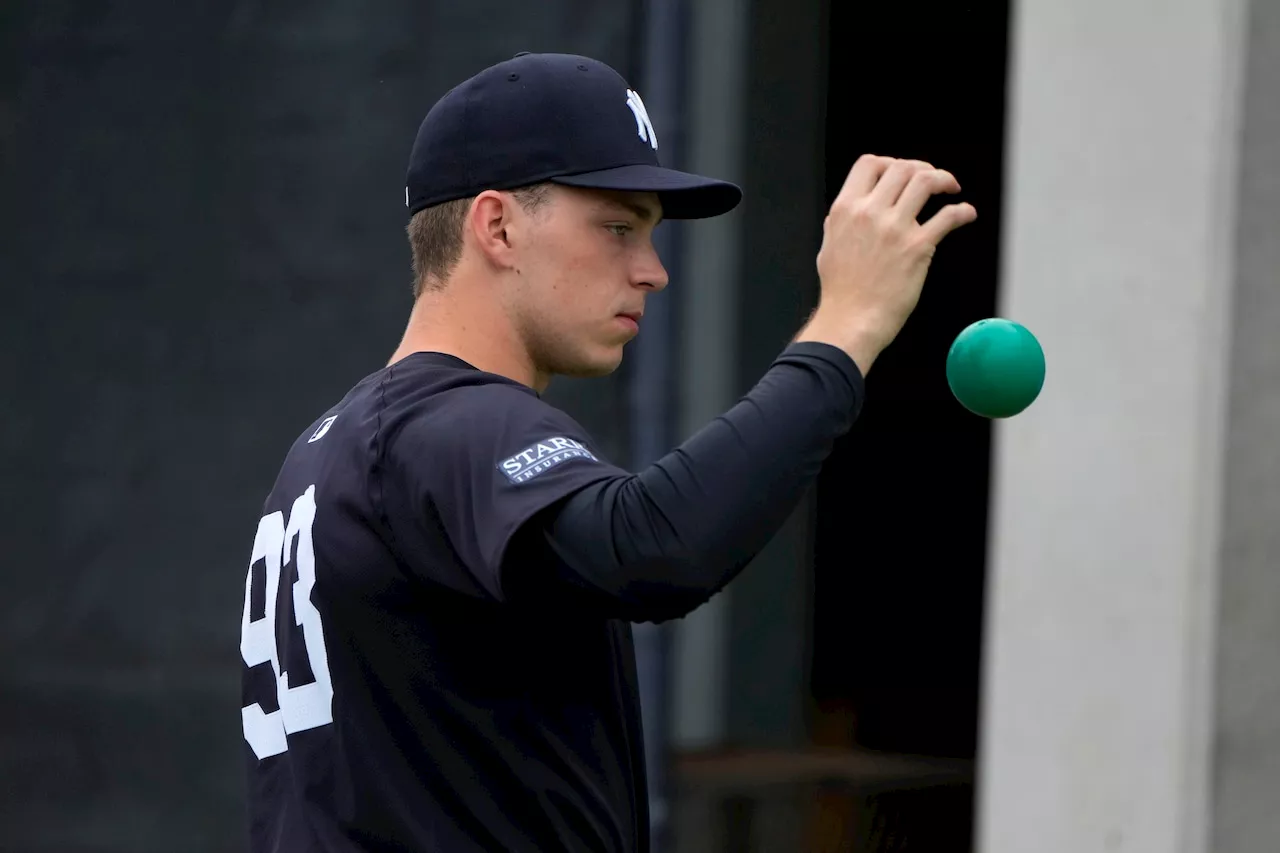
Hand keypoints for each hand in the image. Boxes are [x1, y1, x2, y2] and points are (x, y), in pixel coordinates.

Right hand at [795, 155, 976, 372]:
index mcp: (846, 210)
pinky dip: (963, 211)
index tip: (901, 174)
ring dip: (944, 179)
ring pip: (925, 181)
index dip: (890, 162)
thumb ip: (840, 224)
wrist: (851, 321)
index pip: (869, 164)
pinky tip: (967, 214)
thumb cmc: (840, 292)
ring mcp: (895, 228)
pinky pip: (948, 216)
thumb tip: (848, 212)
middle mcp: (870, 213)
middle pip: (902, 167)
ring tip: (951, 189)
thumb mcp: (828, 247)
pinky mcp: (918, 247)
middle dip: (922, 168)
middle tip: (933, 181)